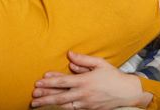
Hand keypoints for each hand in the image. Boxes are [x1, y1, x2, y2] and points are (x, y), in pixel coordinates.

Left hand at [31, 51, 152, 109]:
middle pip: (60, 96)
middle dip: (44, 96)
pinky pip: (72, 109)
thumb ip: (83, 60)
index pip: (63, 81)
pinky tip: (53, 107)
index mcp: (84, 81)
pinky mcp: (89, 109)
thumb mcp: (99, 63)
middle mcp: (83, 94)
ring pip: (63, 105)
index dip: (49, 82)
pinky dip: (61, 108)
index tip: (38, 82)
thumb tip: (69, 55)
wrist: (127, 92)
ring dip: (49, 104)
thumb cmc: (113, 76)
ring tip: (37, 104)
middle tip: (33, 97)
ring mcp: (85, 103)